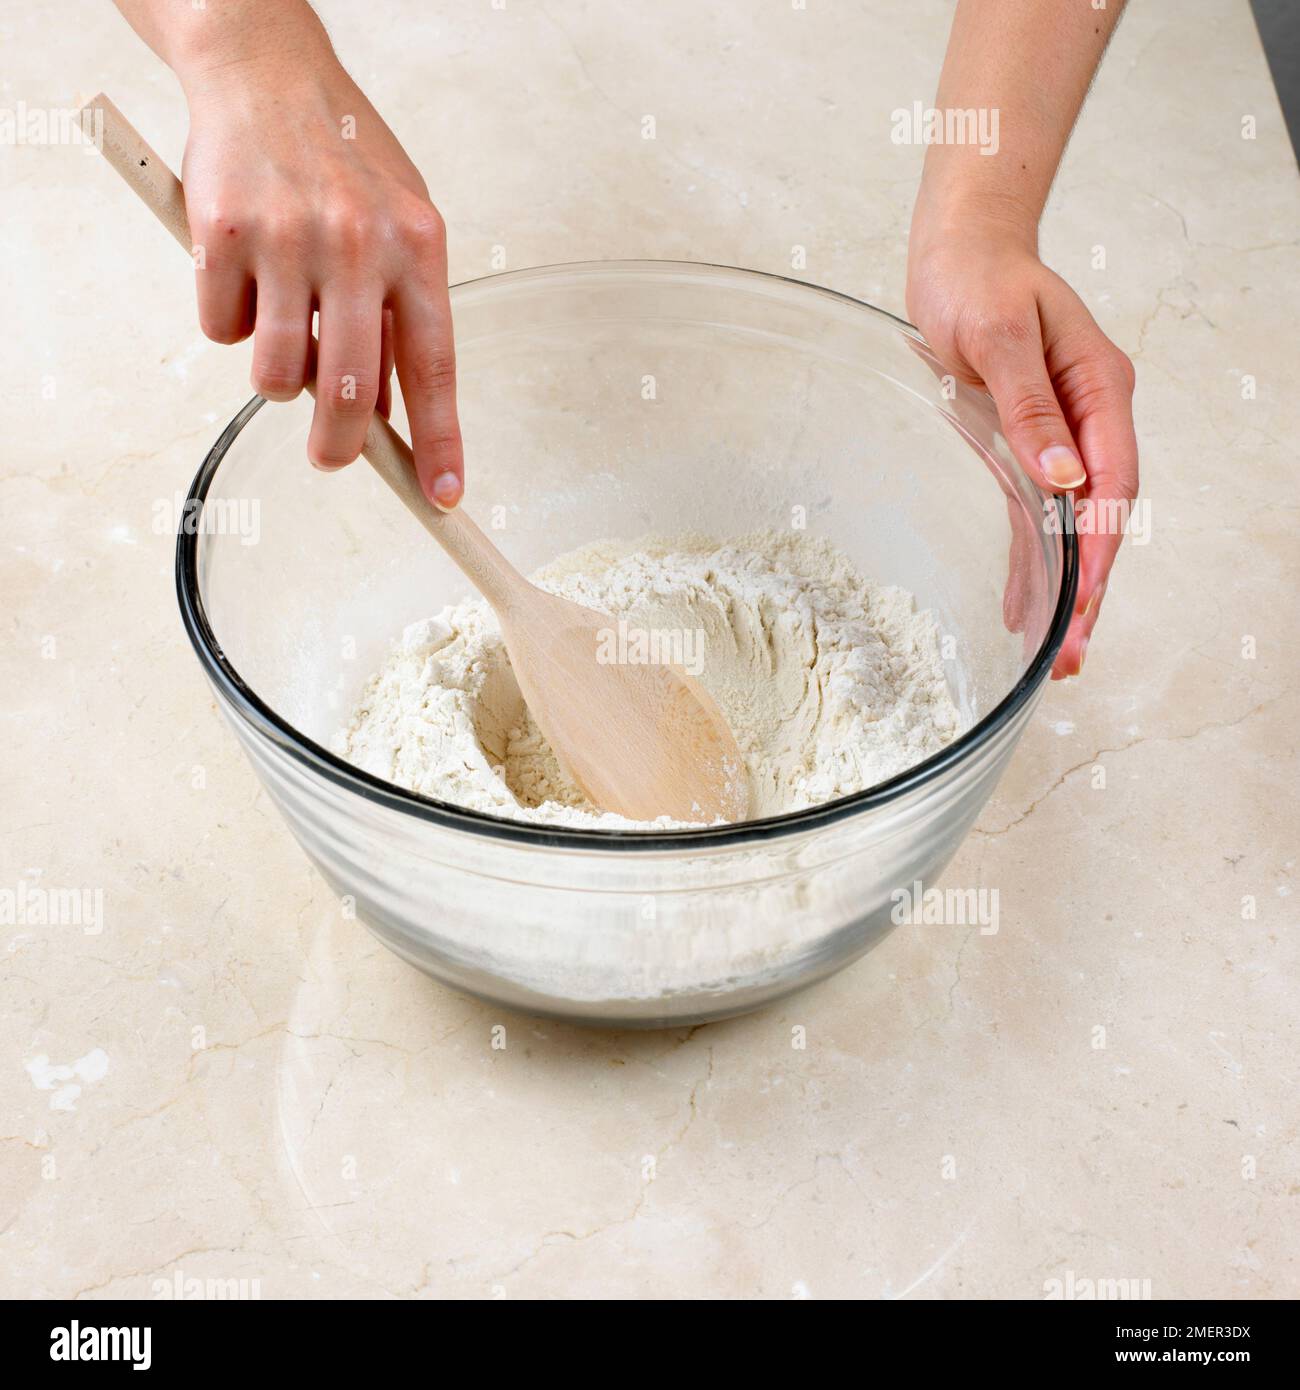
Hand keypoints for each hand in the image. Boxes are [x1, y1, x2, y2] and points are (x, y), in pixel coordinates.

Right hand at [180, 47, 462, 506]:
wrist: (266, 70)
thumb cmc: (343, 157)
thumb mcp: (401, 225)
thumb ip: (402, 315)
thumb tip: (394, 411)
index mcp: (418, 246)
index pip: (436, 368)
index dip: (439, 441)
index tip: (443, 497)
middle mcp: (359, 244)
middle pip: (352, 390)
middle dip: (340, 445)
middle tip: (331, 457)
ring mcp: (288, 238)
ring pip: (279, 373)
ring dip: (277, 374)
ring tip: (283, 325)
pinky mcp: (221, 234)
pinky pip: (221, 329)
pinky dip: (228, 320)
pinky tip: (242, 275)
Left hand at [906, 214, 1136, 676]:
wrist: (961, 250)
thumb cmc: (978, 279)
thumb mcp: (996, 336)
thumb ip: (1030, 406)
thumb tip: (1063, 476)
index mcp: (1098, 388)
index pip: (1113, 483)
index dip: (1102, 548)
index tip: (1087, 602)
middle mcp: (1089, 417)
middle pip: (1100, 516)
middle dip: (1089, 588)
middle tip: (1071, 655)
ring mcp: (1062, 432)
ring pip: (1072, 524)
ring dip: (1064, 587)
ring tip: (1054, 653)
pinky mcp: (1028, 443)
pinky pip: (1037, 512)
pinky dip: (1035, 558)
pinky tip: (1026, 601)